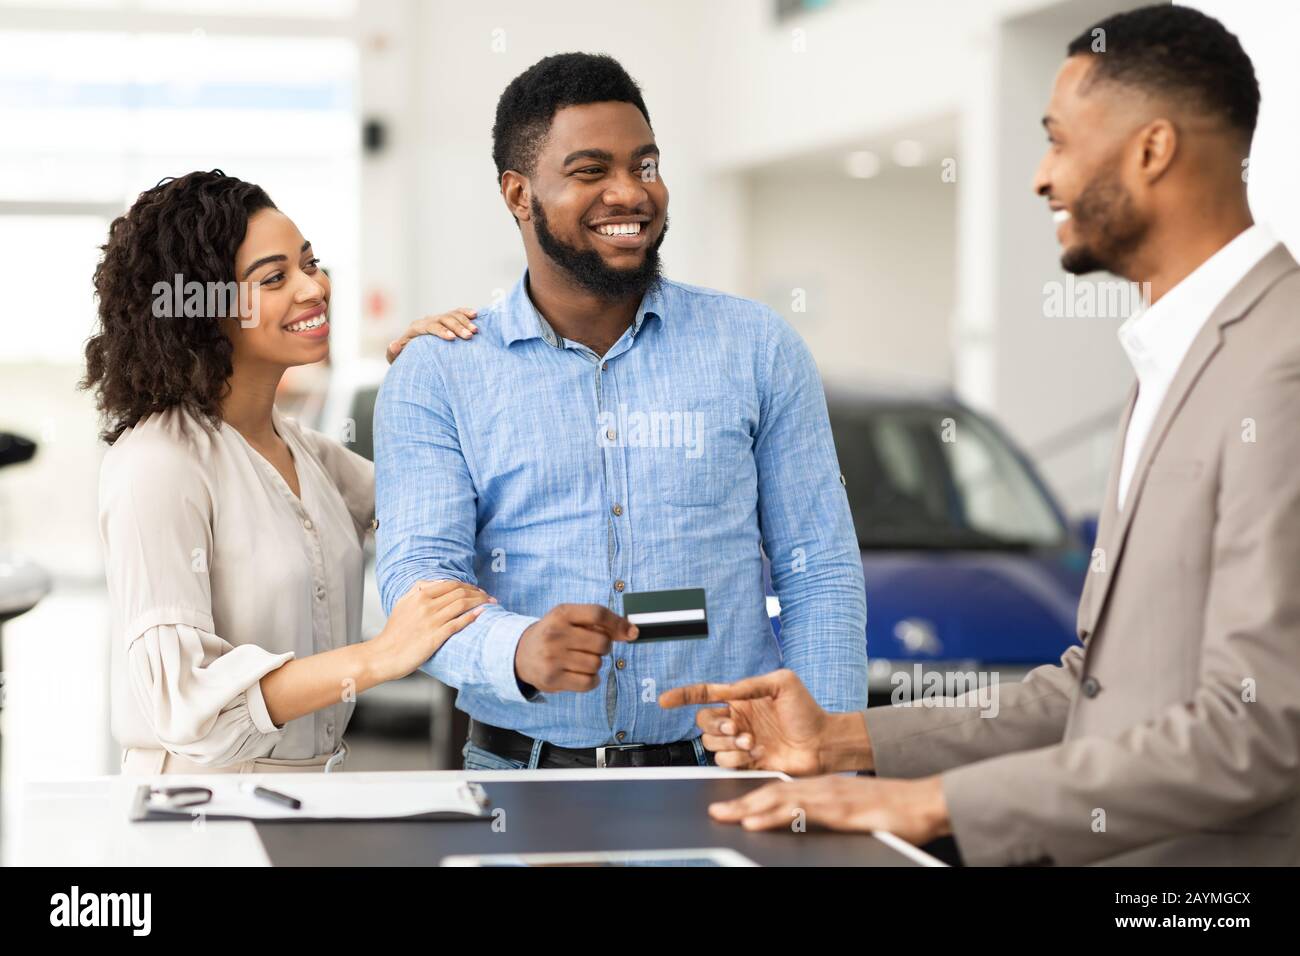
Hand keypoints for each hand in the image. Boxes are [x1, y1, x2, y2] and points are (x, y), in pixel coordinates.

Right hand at [369, 579, 493, 680]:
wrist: (384, 655)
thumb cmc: (394, 633)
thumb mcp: (402, 604)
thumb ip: (417, 590)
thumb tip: (435, 583)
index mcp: (418, 596)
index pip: (451, 584)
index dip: (468, 585)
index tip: (477, 590)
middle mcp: (426, 606)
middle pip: (459, 592)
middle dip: (478, 593)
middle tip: (488, 596)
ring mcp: (431, 621)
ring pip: (462, 605)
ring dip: (480, 602)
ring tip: (490, 604)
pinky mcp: (435, 637)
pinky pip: (458, 623)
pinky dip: (472, 617)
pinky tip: (481, 614)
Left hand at [386, 307, 477, 362]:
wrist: (413, 351)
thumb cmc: (406, 357)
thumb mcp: (397, 358)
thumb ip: (393, 353)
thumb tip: (394, 345)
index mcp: (417, 328)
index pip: (430, 326)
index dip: (441, 331)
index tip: (452, 338)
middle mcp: (429, 320)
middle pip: (444, 319)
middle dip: (457, 327)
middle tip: (469, 336)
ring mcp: (439, 319)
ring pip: (453, 315)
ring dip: (465, 322)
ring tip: (475, 331)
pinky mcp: (447, 319)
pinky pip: (458, 312)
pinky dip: (466, 313)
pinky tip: (476, 315)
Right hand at [515, 604, 637, 692]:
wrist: (520, 654)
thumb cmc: (554, 634)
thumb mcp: (569, 618)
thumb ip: (599, 622)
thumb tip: (632, 632)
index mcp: (561, 613)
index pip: (597, 614)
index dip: (619, 623)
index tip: (632, 633)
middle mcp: (555, 633)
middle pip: (602, 643)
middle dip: (604, 647)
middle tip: (591, 648)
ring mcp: (552, 657)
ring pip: (597, 664)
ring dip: (595, 664)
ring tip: (580, 660)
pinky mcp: (552, 678)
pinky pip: (589, 682)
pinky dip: (592, 680)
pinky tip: (581, 674)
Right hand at [658, 668, 871, 774]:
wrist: (823, 742)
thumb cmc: (807, 710)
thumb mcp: (782, 683)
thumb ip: (750, 684)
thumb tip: (726, 690)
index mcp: (740, 698)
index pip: (704, 694)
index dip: (682, 696)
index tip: (664, 701)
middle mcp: (736, 719)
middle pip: (703, 722)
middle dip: (715, 725)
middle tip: (737, 727)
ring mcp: (739, 742)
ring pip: (710, 743)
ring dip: (727, 743)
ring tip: (751, 741)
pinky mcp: (745, 762)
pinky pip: (723, 762)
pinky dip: (735, 758)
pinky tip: (755, 753)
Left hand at [707, 775, 949, 846]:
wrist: (926, 802)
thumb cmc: (893, 810)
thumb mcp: (852, 813)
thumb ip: (827, 816)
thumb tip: (807, 826)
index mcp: (823, 789)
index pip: (779, 792)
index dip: (751, 798)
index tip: (729, 807)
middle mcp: (822, 788)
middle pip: (772, 793)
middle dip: (741, 803)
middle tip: (715, 811)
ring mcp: (830, 796)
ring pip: (780, 798)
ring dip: (750, 806)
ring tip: (726, 815)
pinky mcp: (841, 809)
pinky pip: (801, 812)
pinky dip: (775, 815)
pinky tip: (758, 820)